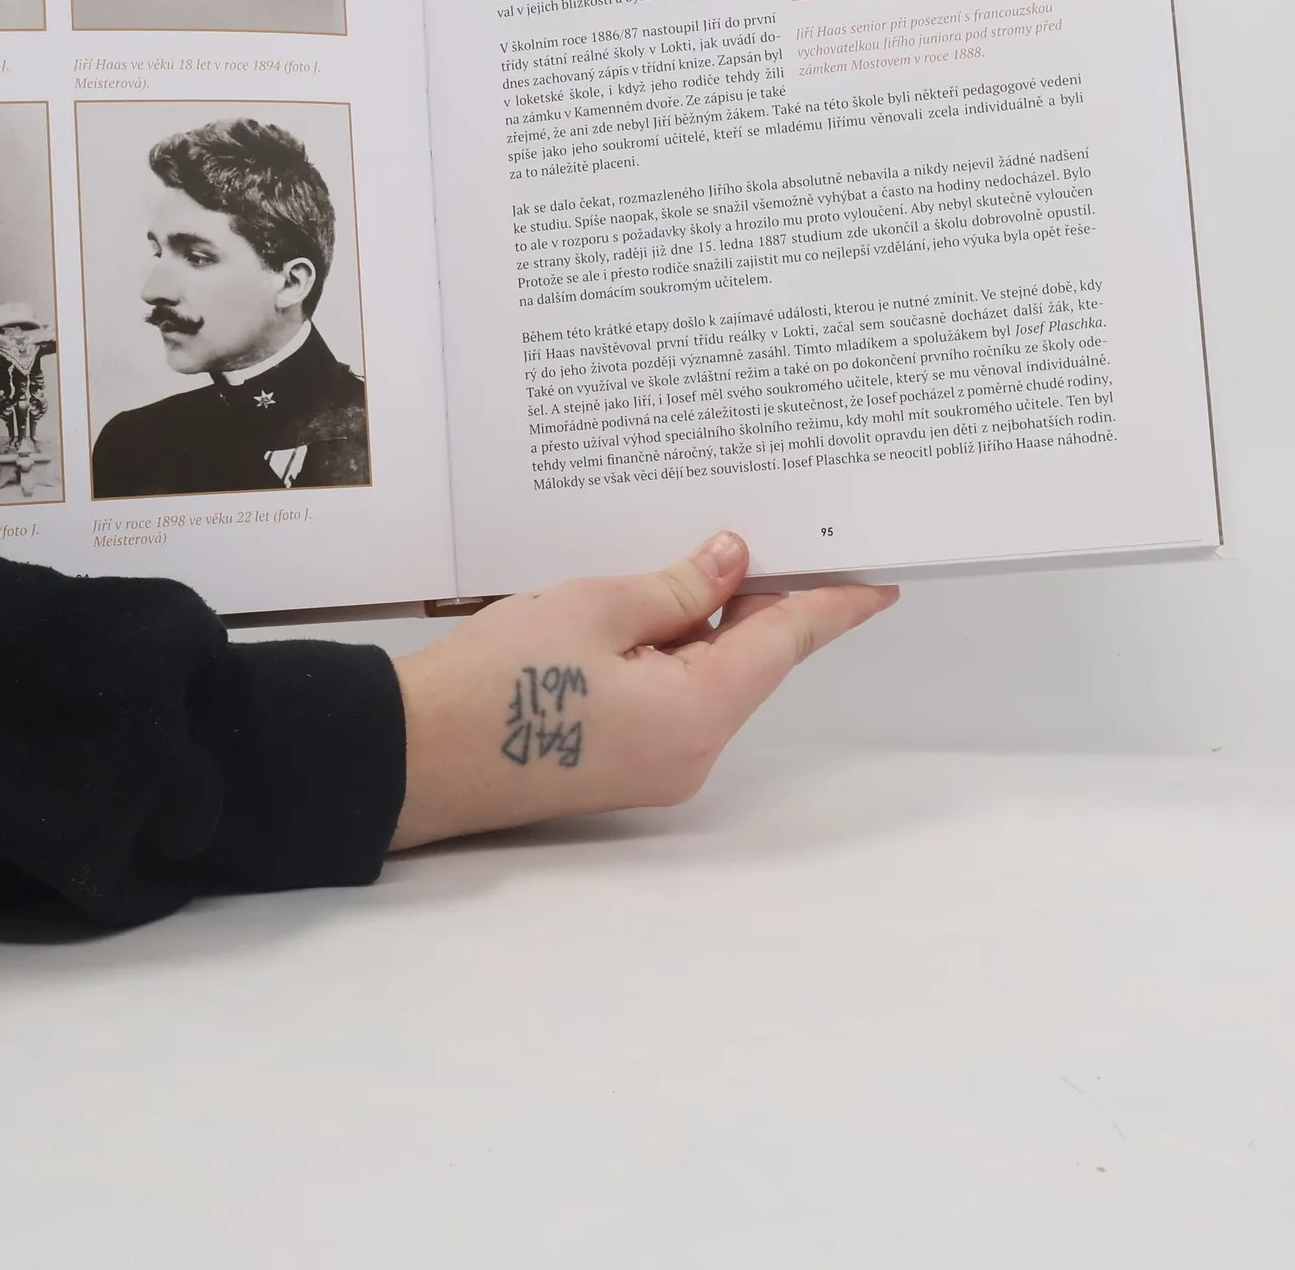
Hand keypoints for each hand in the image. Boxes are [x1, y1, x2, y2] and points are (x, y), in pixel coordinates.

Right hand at [390, 531, 895, 849]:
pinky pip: (666, 698)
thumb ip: (675, 585)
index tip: (878, 580)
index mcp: (699, 714)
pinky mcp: (617, 765)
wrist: (416, 755)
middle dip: (752, 598)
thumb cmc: (497, 682)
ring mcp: (653, 766)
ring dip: (701, 622)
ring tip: (686, 555)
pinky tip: (642, 606)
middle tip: (759, 528)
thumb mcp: (594, 608)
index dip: (832, 604)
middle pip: (745, 662)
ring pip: (703, 679)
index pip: (785, 643)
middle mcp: (690, 753)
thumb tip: (731, 562)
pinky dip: (667, 651)